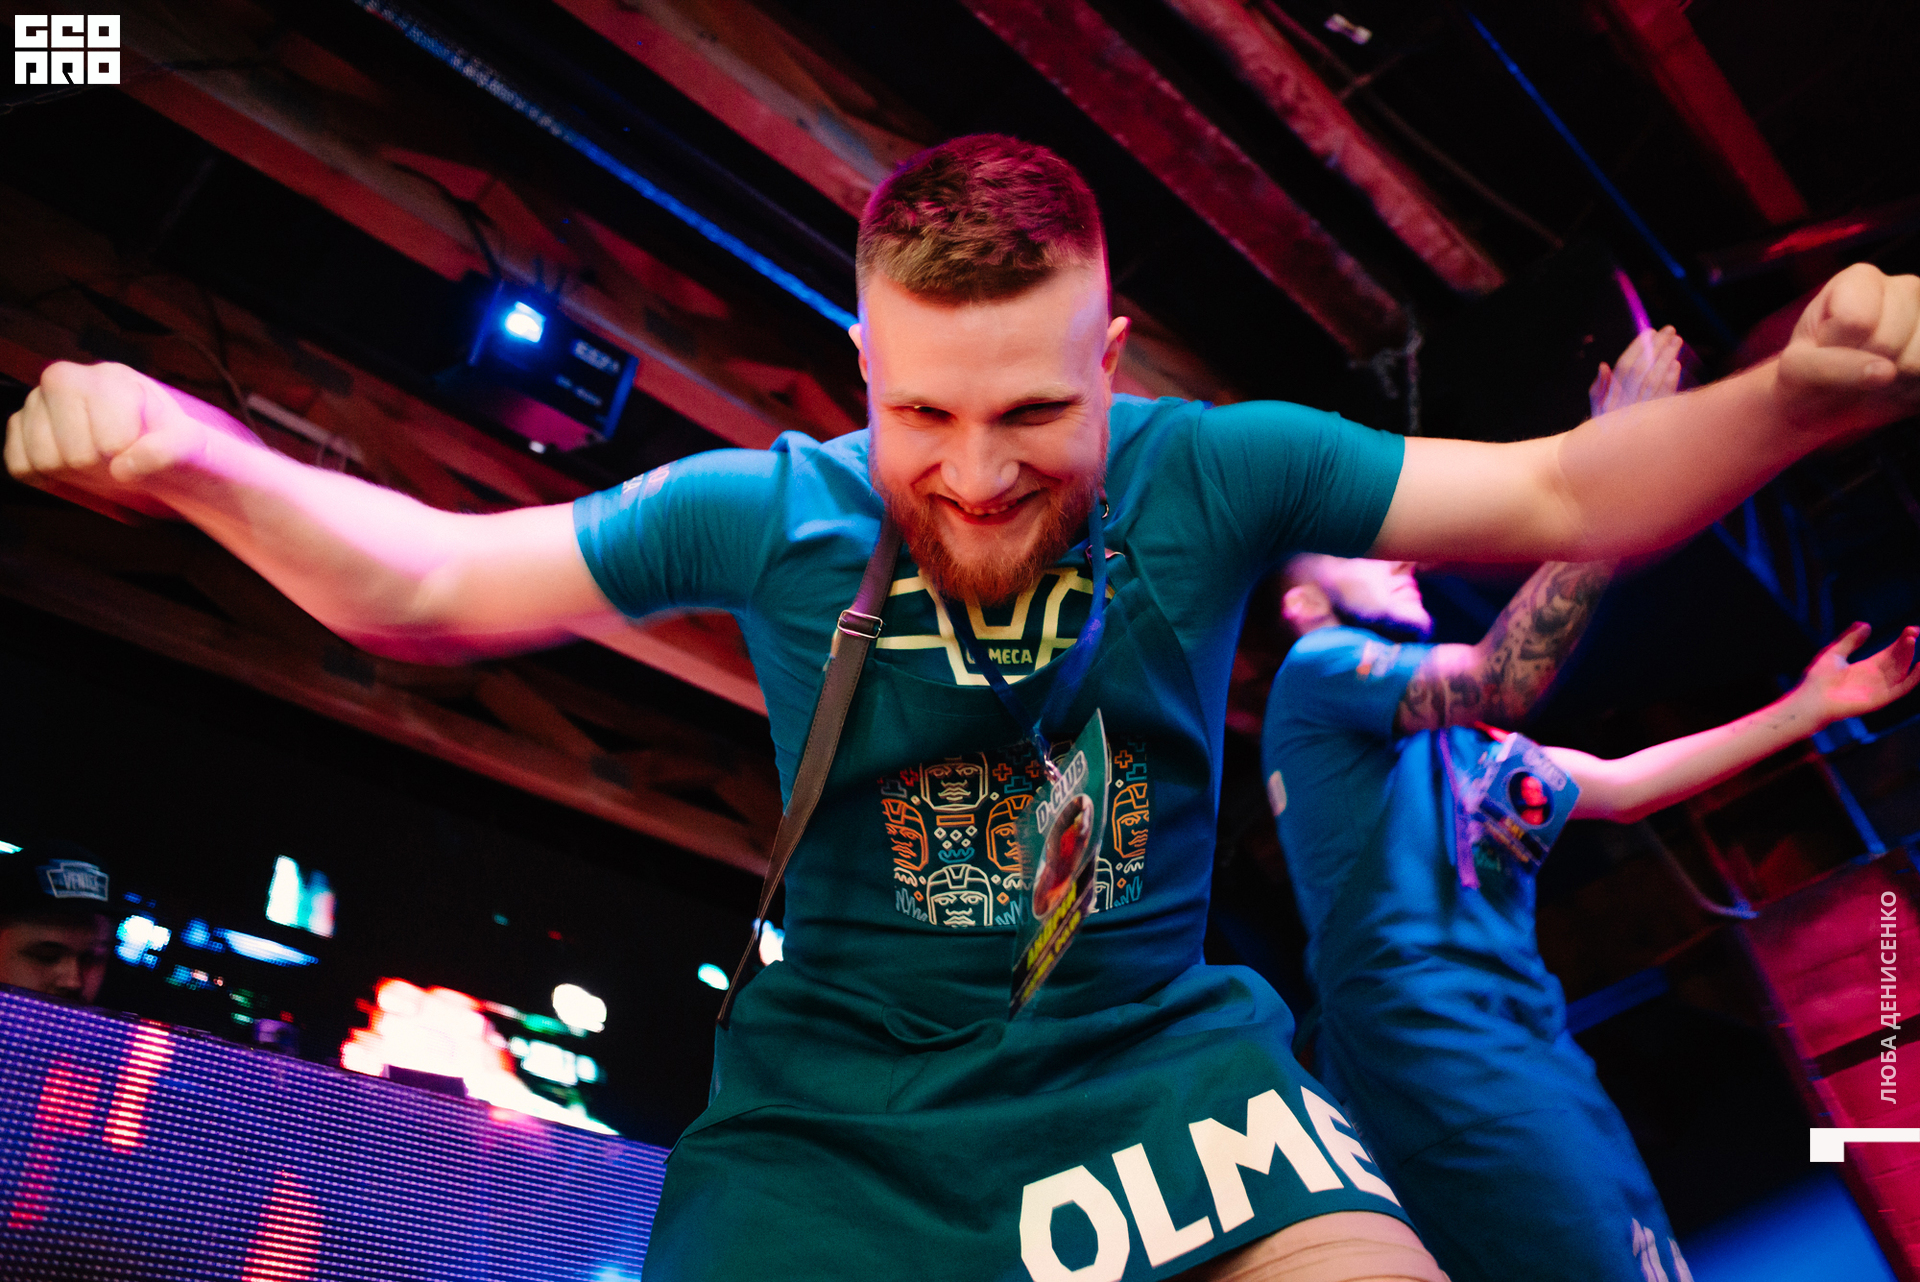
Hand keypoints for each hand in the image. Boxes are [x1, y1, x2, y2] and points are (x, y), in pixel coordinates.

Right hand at [4, 362, 250, 518]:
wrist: (156, 453)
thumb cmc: (173, 446)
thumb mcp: (192, 447)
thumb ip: (170, 451)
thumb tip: (123, 466)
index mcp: (112, 379)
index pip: (108, 439)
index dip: (126, 457)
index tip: (139, 450)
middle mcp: (67, 380)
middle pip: (73, 454)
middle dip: (103, 470)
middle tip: (120, 463)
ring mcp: (39, 402)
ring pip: (42, 460)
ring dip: (74, 476)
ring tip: (100, 465)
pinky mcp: (22, 426)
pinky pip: (19, 465)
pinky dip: (45, 478)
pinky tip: (72, 472)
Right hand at [1590, 325, 1684, 416]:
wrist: (1614, 454)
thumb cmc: (1605, 425)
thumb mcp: (1597, 405)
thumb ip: (1599, 386)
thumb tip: (1604, 366)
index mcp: (1610, 398)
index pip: (1625, 367)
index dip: (1638, 348)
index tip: (1649, 331)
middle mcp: (1625, 404)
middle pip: (1643, 370)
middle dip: (1656, 348)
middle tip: (1669, 329)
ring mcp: (1643, 412)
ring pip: (1656, 380)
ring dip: (1667, 358)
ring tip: (1677, 341)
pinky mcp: (1657, 419)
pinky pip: (1665, 397)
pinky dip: (1671, 380)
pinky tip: (1676, 365)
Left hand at [1776, 263, 1919, 439]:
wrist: (1831, 395)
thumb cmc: (1811, 371)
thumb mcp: (1798, 368)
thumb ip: (1828, 366)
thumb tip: (1884, 372)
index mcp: (1859, 280)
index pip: (1855, 319)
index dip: (1835, 348)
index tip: (1824, 348)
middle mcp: (1904, 287)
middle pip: (1887, 342)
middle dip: (1862, 367)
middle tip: (1850, 366)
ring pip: (1916, 361)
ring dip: (1889, 383)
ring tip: (1873, 374)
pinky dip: (1908, 391)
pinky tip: (1895, 382)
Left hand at [1793, 622, 1919, 724]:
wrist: (1810, 700)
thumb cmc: (1817, 679)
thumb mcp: (1835, 653)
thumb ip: (1850, 640)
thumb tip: (1866, 624)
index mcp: (1867, 668)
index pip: (1891, 652)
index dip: (1902, 641)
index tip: (1911, 629)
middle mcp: (1876, 678)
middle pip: (1898, 659)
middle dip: (1907, 645)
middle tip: (1913, 630)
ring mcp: (1880, 689)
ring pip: (1902, 671)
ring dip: (1908, 657)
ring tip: (1911, 640)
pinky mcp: (1881, 699)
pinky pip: (1902, 688)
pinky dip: (1914, 678)